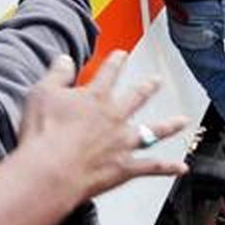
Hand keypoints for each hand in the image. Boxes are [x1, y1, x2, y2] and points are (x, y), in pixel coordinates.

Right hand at [18, 51, 187, 200]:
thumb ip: (57, 74)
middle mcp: (115, 116)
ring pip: (152, 131)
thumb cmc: (44, 133)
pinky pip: (152, 167)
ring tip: (182, 121)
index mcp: (96, 97)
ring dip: (169, 125)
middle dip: (148, 88)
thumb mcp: (42, 94)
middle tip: (157, 81)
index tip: (122, 54)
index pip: (109, 73)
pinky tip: (181, 168)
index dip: (116, 62)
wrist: (51, 170)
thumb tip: (65, 58)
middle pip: (136, 98)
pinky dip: (168, 168)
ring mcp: (123, 142)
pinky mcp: (125, 167)